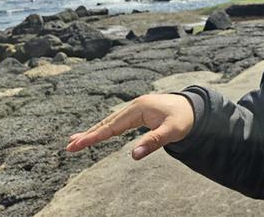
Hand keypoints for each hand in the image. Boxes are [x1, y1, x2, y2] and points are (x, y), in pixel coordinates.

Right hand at [66, 93, 194, 159]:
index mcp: (139, 108)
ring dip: (94, 131)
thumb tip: (134, 155)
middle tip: (69, 146)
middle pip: (107, 122)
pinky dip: (105, 128)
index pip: (112, 125)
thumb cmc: (184, 119)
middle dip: (88, 134)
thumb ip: (153, 142)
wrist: (194, 108)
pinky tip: (97, 133)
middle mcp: (134, 106)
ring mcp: (135, 108)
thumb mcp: (171, 132)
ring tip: (75, 141)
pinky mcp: (138, 112)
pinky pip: (118, 122)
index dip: (94, 136)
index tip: (77, 144)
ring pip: (111, 121)